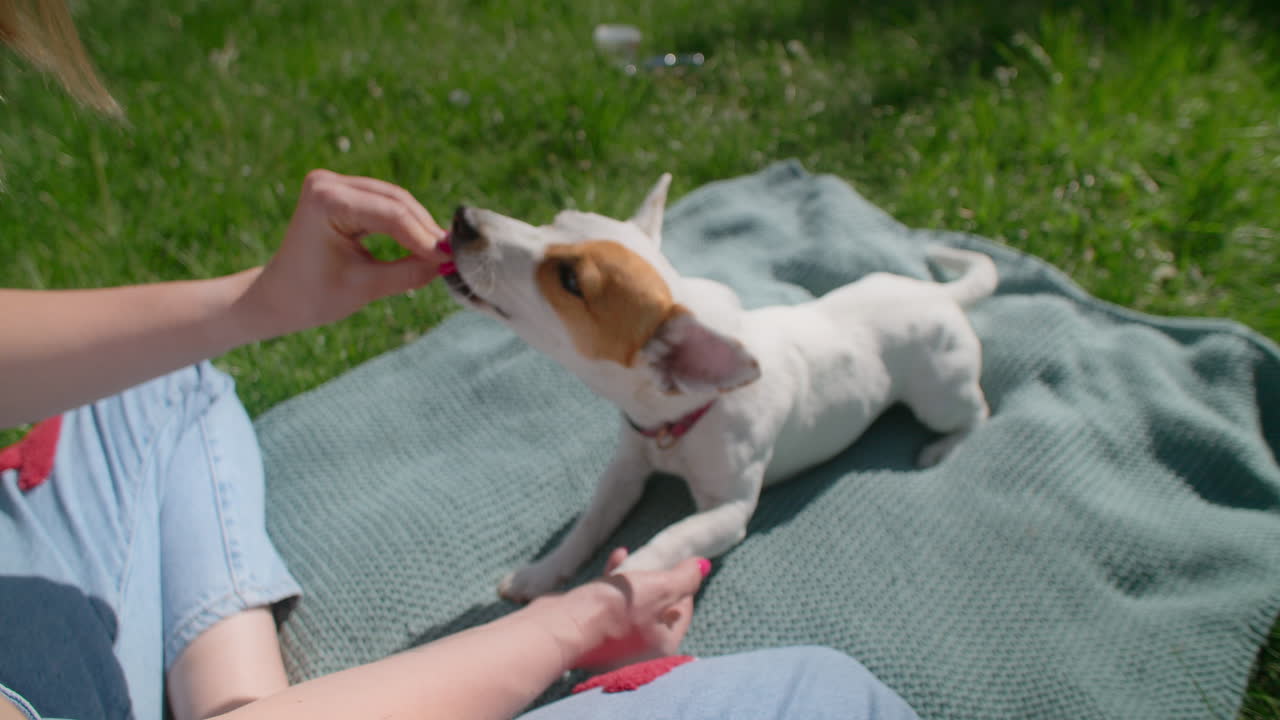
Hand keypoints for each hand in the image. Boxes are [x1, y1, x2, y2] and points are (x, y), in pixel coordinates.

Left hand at [238, 169, 447, 338]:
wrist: (277, 298)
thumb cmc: (312, 297)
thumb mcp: (366, 288)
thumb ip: (410, 272)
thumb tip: (449, 263)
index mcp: (325, 200)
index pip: (390, 215)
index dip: (424, 237)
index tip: (451, 259)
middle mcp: (327, 182)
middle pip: (395, 201)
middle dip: (425, 229)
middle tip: (454, 255)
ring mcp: (333, 183)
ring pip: (394, 201)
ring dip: (419, 225)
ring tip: (443, 252)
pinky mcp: (341, 192)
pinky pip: (384, 204)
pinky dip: (405, 224)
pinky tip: (425, 243)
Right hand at [563, 549, 707, 671]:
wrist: (562, 625)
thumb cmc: (616, 610)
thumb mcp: (660, 588)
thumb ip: (685, 578)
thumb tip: (702, 566)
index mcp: (664, 647)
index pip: (684, 611)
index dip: (682, 584)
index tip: (676, 565)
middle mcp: (641, 651)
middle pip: (657, 609)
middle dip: (655, 580)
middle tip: (655, 560)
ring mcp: (615, 645)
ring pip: (633, 605)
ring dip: (634, 579)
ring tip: (633, 556)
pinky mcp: (593, 633)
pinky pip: (610, 605)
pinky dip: (614, 583)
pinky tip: (617, 558)